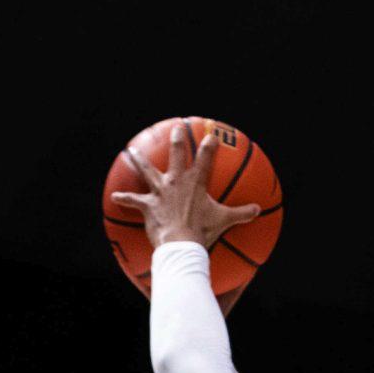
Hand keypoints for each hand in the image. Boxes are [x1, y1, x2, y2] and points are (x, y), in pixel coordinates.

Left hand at [110, 121, 261, 252]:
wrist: (181, 243)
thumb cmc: (203, 231)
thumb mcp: (225, 220)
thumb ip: (242, 213)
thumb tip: (258, 210)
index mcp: (196, 182)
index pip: (206, 158)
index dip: (210, 146)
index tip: (212, 135)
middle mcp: (176, 181)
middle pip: (177, 154)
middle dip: (177, 140)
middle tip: (176, 129)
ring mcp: (160, 191)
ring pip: (147, 170)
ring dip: (139, 160)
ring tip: (132, 150)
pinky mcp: (148, 205)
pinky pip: (133, 200)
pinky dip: (124, 199)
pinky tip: (115, 196)